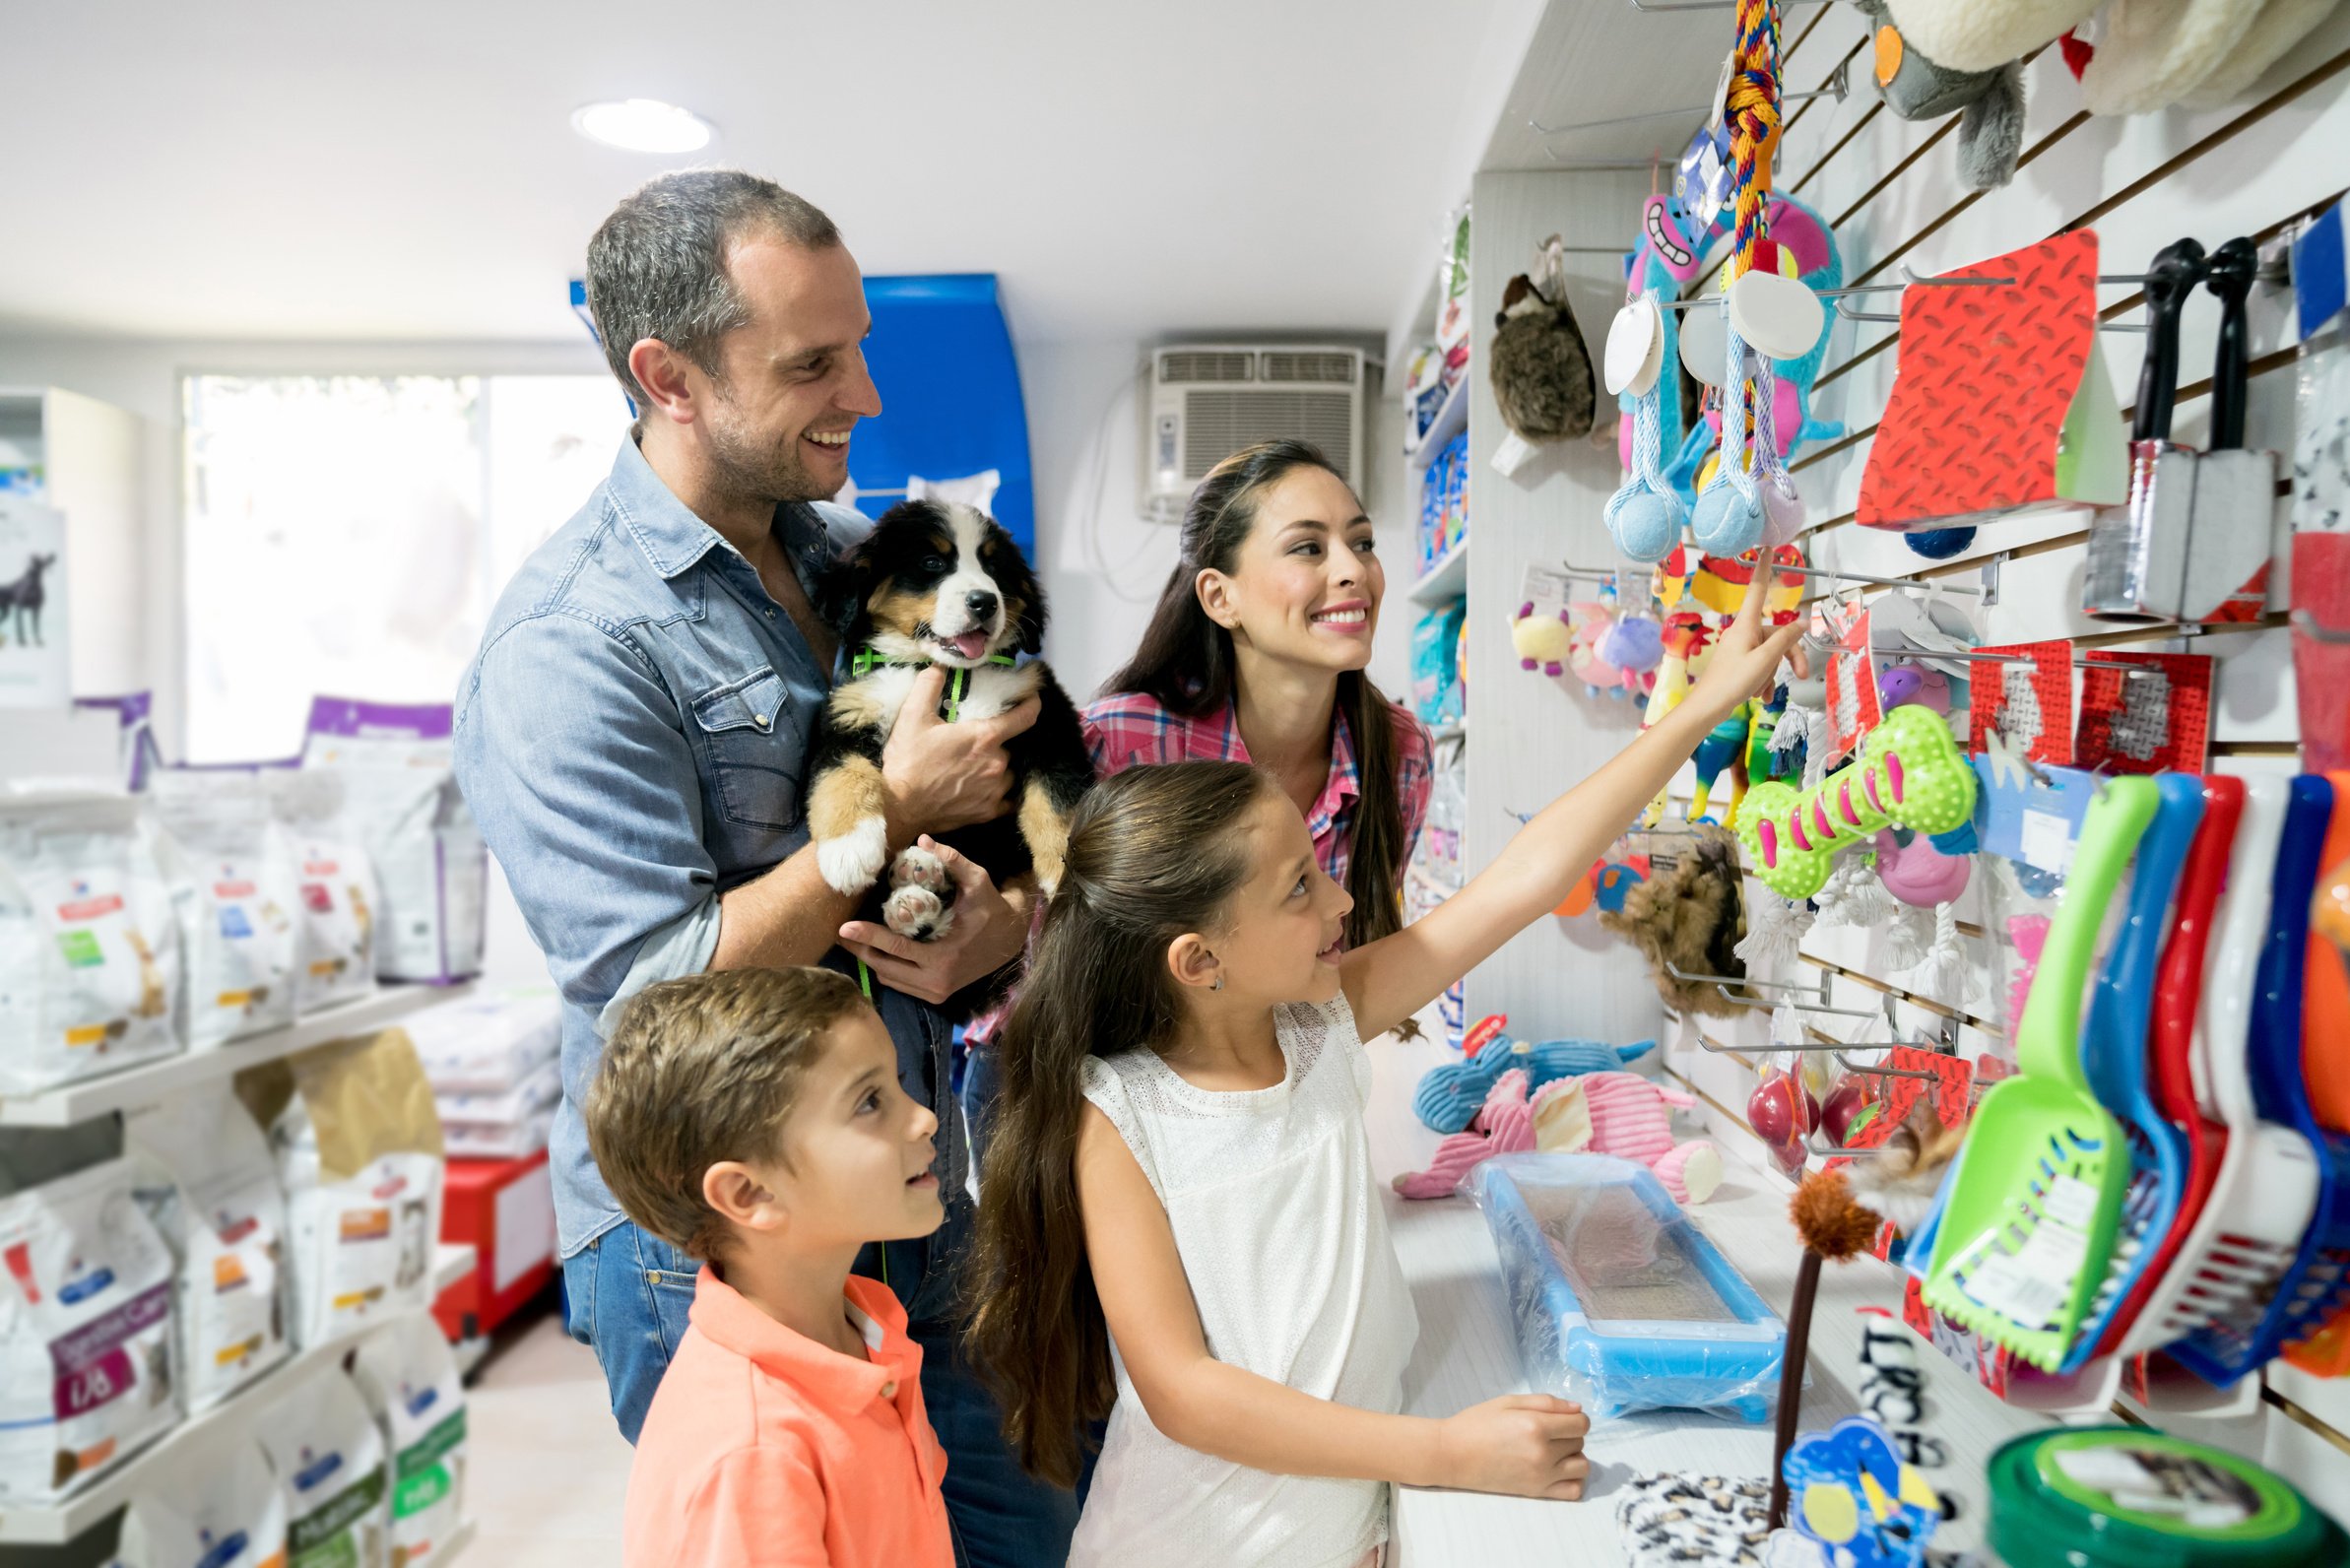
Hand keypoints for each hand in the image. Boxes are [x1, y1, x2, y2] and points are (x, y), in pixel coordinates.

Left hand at [837, 838, 1031, 1004]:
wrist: (1011, 941)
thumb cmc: (991, 909)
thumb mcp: (978, 881)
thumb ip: (952, 860)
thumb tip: (922, 840)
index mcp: (943, 957)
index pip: (895, 948)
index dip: (867, 936)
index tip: (843, 927)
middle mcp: (936, 981)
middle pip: (884, 968)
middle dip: (860, 951)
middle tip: (841, 934)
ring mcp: (936, 992)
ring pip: (889, 979)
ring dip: (871, 961)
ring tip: (855, 941)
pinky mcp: (936, 996)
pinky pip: (900, 984)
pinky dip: (887, 969)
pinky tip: (879, 952)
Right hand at [880, 668, 1040, 843]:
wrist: (898, 808)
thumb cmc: (907, 761)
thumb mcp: (913, 716)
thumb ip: (929, 685)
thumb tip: (940, 665)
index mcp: (985, 737)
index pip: (1025, 717)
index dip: (1032, 704)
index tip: (1032, 699)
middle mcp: (997, 764)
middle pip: (1008, 746)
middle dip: (993, 742)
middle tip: (972, 742)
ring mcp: (995, 791)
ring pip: (1006, 773)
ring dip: (995, 768)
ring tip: (972, 767)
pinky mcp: (988, 813)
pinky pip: (1006, 799)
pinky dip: (997, 792)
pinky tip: (981, 789)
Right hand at [1430, 1394, 1590, 1498]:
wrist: (1453, 1455)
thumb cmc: (1477, 1423)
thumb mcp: (1509, 1402)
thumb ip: (1546, 1402)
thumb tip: (1578, 1409)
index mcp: (1536, 1426)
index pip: (1581, 1424)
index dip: (1575, 1417)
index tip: (1561, 1418)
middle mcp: (1543, 1453)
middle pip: (1580, 1442)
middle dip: (1569, 1434)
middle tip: (1547, 1432)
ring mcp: (1541, 1476)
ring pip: (1582, 1467)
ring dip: (1574, 1457)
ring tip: (1554, 1452)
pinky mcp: (1537, 1492)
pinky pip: (1574, 1491)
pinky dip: (1573, 1480)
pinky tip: (1558, 1471)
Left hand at [1685, 565, 1806, 724]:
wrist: (1707, 709)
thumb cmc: (1732, 682)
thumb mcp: (1765, 660)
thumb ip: (1786, 640)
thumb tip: (1802, 622)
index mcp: (1746, 626)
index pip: (1758, 590)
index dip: (1764, 569)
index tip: (1766, 548)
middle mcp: (1743, 633)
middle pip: (1776, 635)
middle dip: (1789, 656)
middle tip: (1801, 674)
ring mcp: (1740, 649)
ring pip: (1770, 654)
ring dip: (1773, 674)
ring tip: (1764, 691)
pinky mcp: (1738, 664)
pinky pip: (1760, 666)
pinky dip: (1764, 681)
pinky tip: (1761, 696)